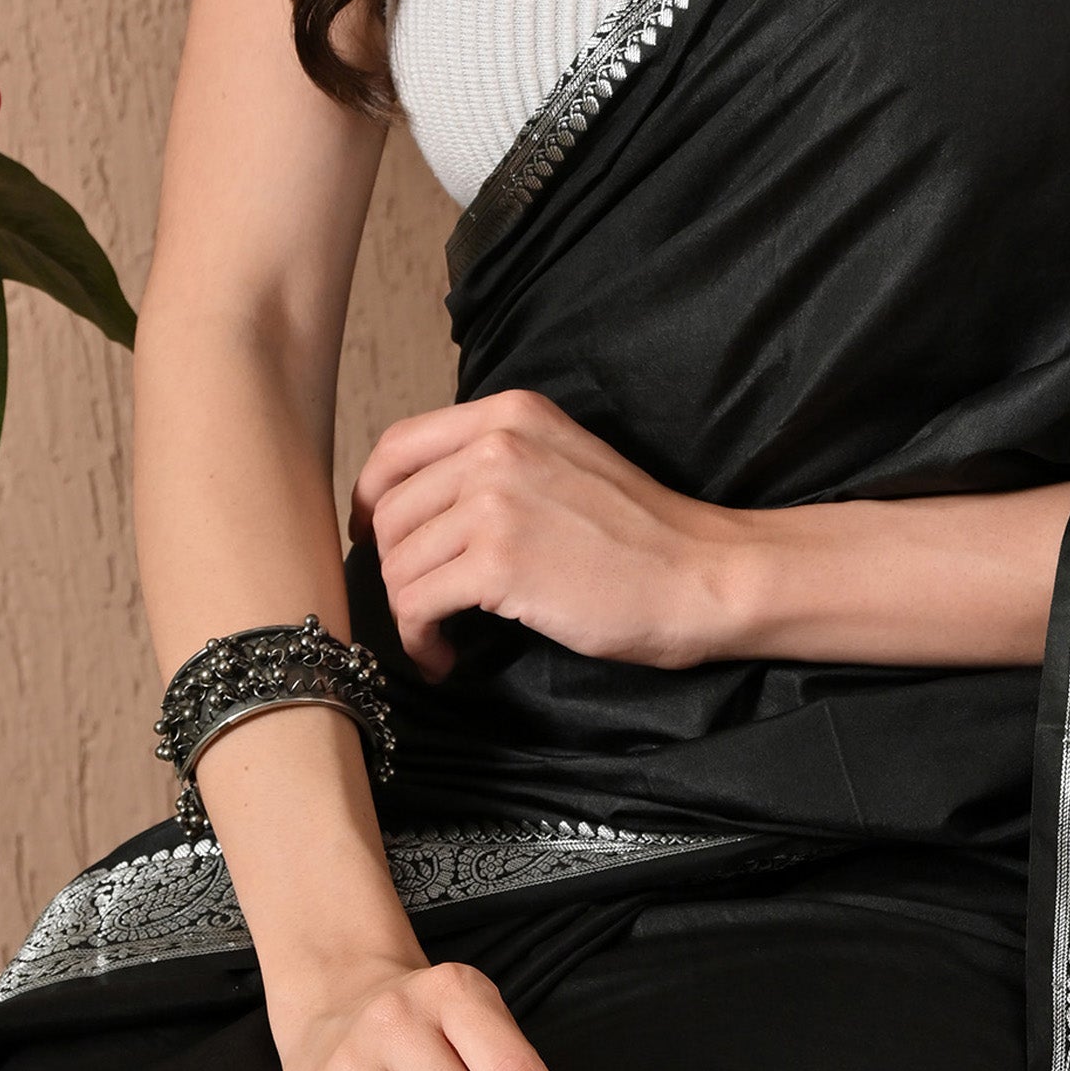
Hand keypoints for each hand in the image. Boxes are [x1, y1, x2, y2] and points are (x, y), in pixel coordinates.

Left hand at [350, 388, 751, 678]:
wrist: (699, 574)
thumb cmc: (639, 532)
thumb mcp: (563, 460)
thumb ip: (495, 461)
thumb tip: (411, 504)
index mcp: (511, 414)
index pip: (398, 445)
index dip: (370, 497)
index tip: (372, 538)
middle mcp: (497, 445)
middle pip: (390, 511)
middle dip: (392, 569)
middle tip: (422, 605)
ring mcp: (496, 501)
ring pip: (397, 563)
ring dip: (407, 612)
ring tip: (439, 637)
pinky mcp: (500, 562)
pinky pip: (416, 606)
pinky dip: (420, 640)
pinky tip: (446, 656)